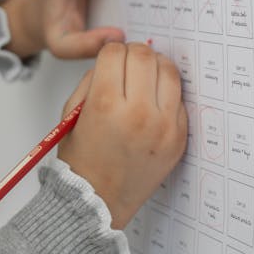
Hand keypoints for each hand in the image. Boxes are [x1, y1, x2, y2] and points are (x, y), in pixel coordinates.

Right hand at [57, 43, 186, 229]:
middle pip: (145, 56)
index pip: (115, 52)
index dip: (110, 52)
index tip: (110, 59)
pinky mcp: (179, 138)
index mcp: (106, 105)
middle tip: (129, 64)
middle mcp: (138, 114)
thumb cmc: (81, 160)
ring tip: (145, 78)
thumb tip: (115, 56)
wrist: (97, 201)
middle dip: (134, 54)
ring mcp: (164, 127)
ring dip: (156, 68)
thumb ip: (92, 79)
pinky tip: (153, 103)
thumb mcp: (73, 114)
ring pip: (169, 72)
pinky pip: (180, 100)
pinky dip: (167, 95)